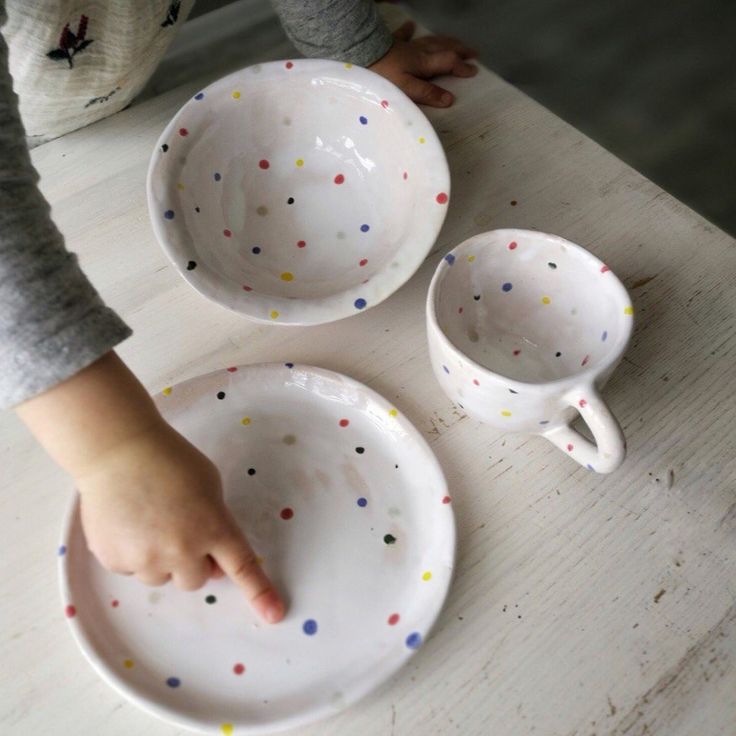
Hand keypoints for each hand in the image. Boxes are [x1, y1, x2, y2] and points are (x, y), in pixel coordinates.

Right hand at [16, 352, 284, 623]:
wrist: (118, 451)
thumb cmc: (170, 460)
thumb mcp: (209, 484)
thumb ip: (215, 521)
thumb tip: (210, 561)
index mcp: (213, 527)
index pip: (241, 566)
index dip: (259, 591)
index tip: (274, 614)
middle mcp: (182, 550)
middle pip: (196, 579)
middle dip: (192, 560)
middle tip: (178, 527)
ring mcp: (146, 559)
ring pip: (161, 577)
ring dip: (160, 558)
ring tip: (147, 519)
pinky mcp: (115, 560)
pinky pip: (131, 568)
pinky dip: (131, 551)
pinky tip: (126, 519)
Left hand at [369, 21, 477, 106]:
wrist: (361, 54)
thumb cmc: (383, 75)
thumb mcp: (406, 88)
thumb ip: (427, 93)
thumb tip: (450, 99)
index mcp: (424, 63)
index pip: (449, 63)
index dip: (462, 67)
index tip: (473, 72)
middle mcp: (419, 52)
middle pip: (444, 48)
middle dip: (460, 51)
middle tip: (473, 53)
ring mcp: (406, 46)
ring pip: (431, 41)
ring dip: (445, 41)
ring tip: (455, 42)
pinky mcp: (392, 43)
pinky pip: (403, 35)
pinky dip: (409, 31)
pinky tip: (412, 26)